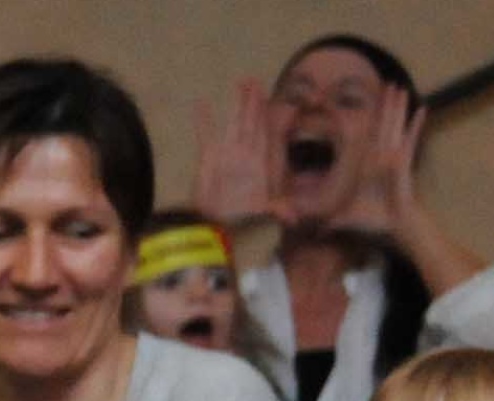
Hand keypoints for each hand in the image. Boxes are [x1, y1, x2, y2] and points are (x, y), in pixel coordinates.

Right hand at [194, 79, 281, 227]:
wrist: (215, 227)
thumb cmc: (240, 220)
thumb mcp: (261, 214)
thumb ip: (277, 211)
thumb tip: (293, 218)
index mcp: (259, 161)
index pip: (267, 132)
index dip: (270, 114)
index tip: (271, 96)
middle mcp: (245, 153)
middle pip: (252, 121)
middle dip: (254, 101)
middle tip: (254, 80)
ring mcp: (226, 153)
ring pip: (234, 122)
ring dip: (237, 104)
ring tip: (240, 84)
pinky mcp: (208, 158)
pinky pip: (206, 135)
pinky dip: (203, 120)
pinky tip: (200, 104)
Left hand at [338, 85, 425, 237]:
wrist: (392, 227)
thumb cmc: (372, 220)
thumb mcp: (344, 217)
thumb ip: (328, 221)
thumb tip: (311, 231)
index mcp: (365, 165)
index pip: (362, 138)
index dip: (362, 122)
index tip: (361, 105)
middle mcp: (380, 157)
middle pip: (381, 125)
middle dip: (383, 105)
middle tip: (386, 83)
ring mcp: (393, 157)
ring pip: (394, 126)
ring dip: (397, 108)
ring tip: (400, 88)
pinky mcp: (404, 162)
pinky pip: (411, 139)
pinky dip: (416, 125)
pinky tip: (423, 108)